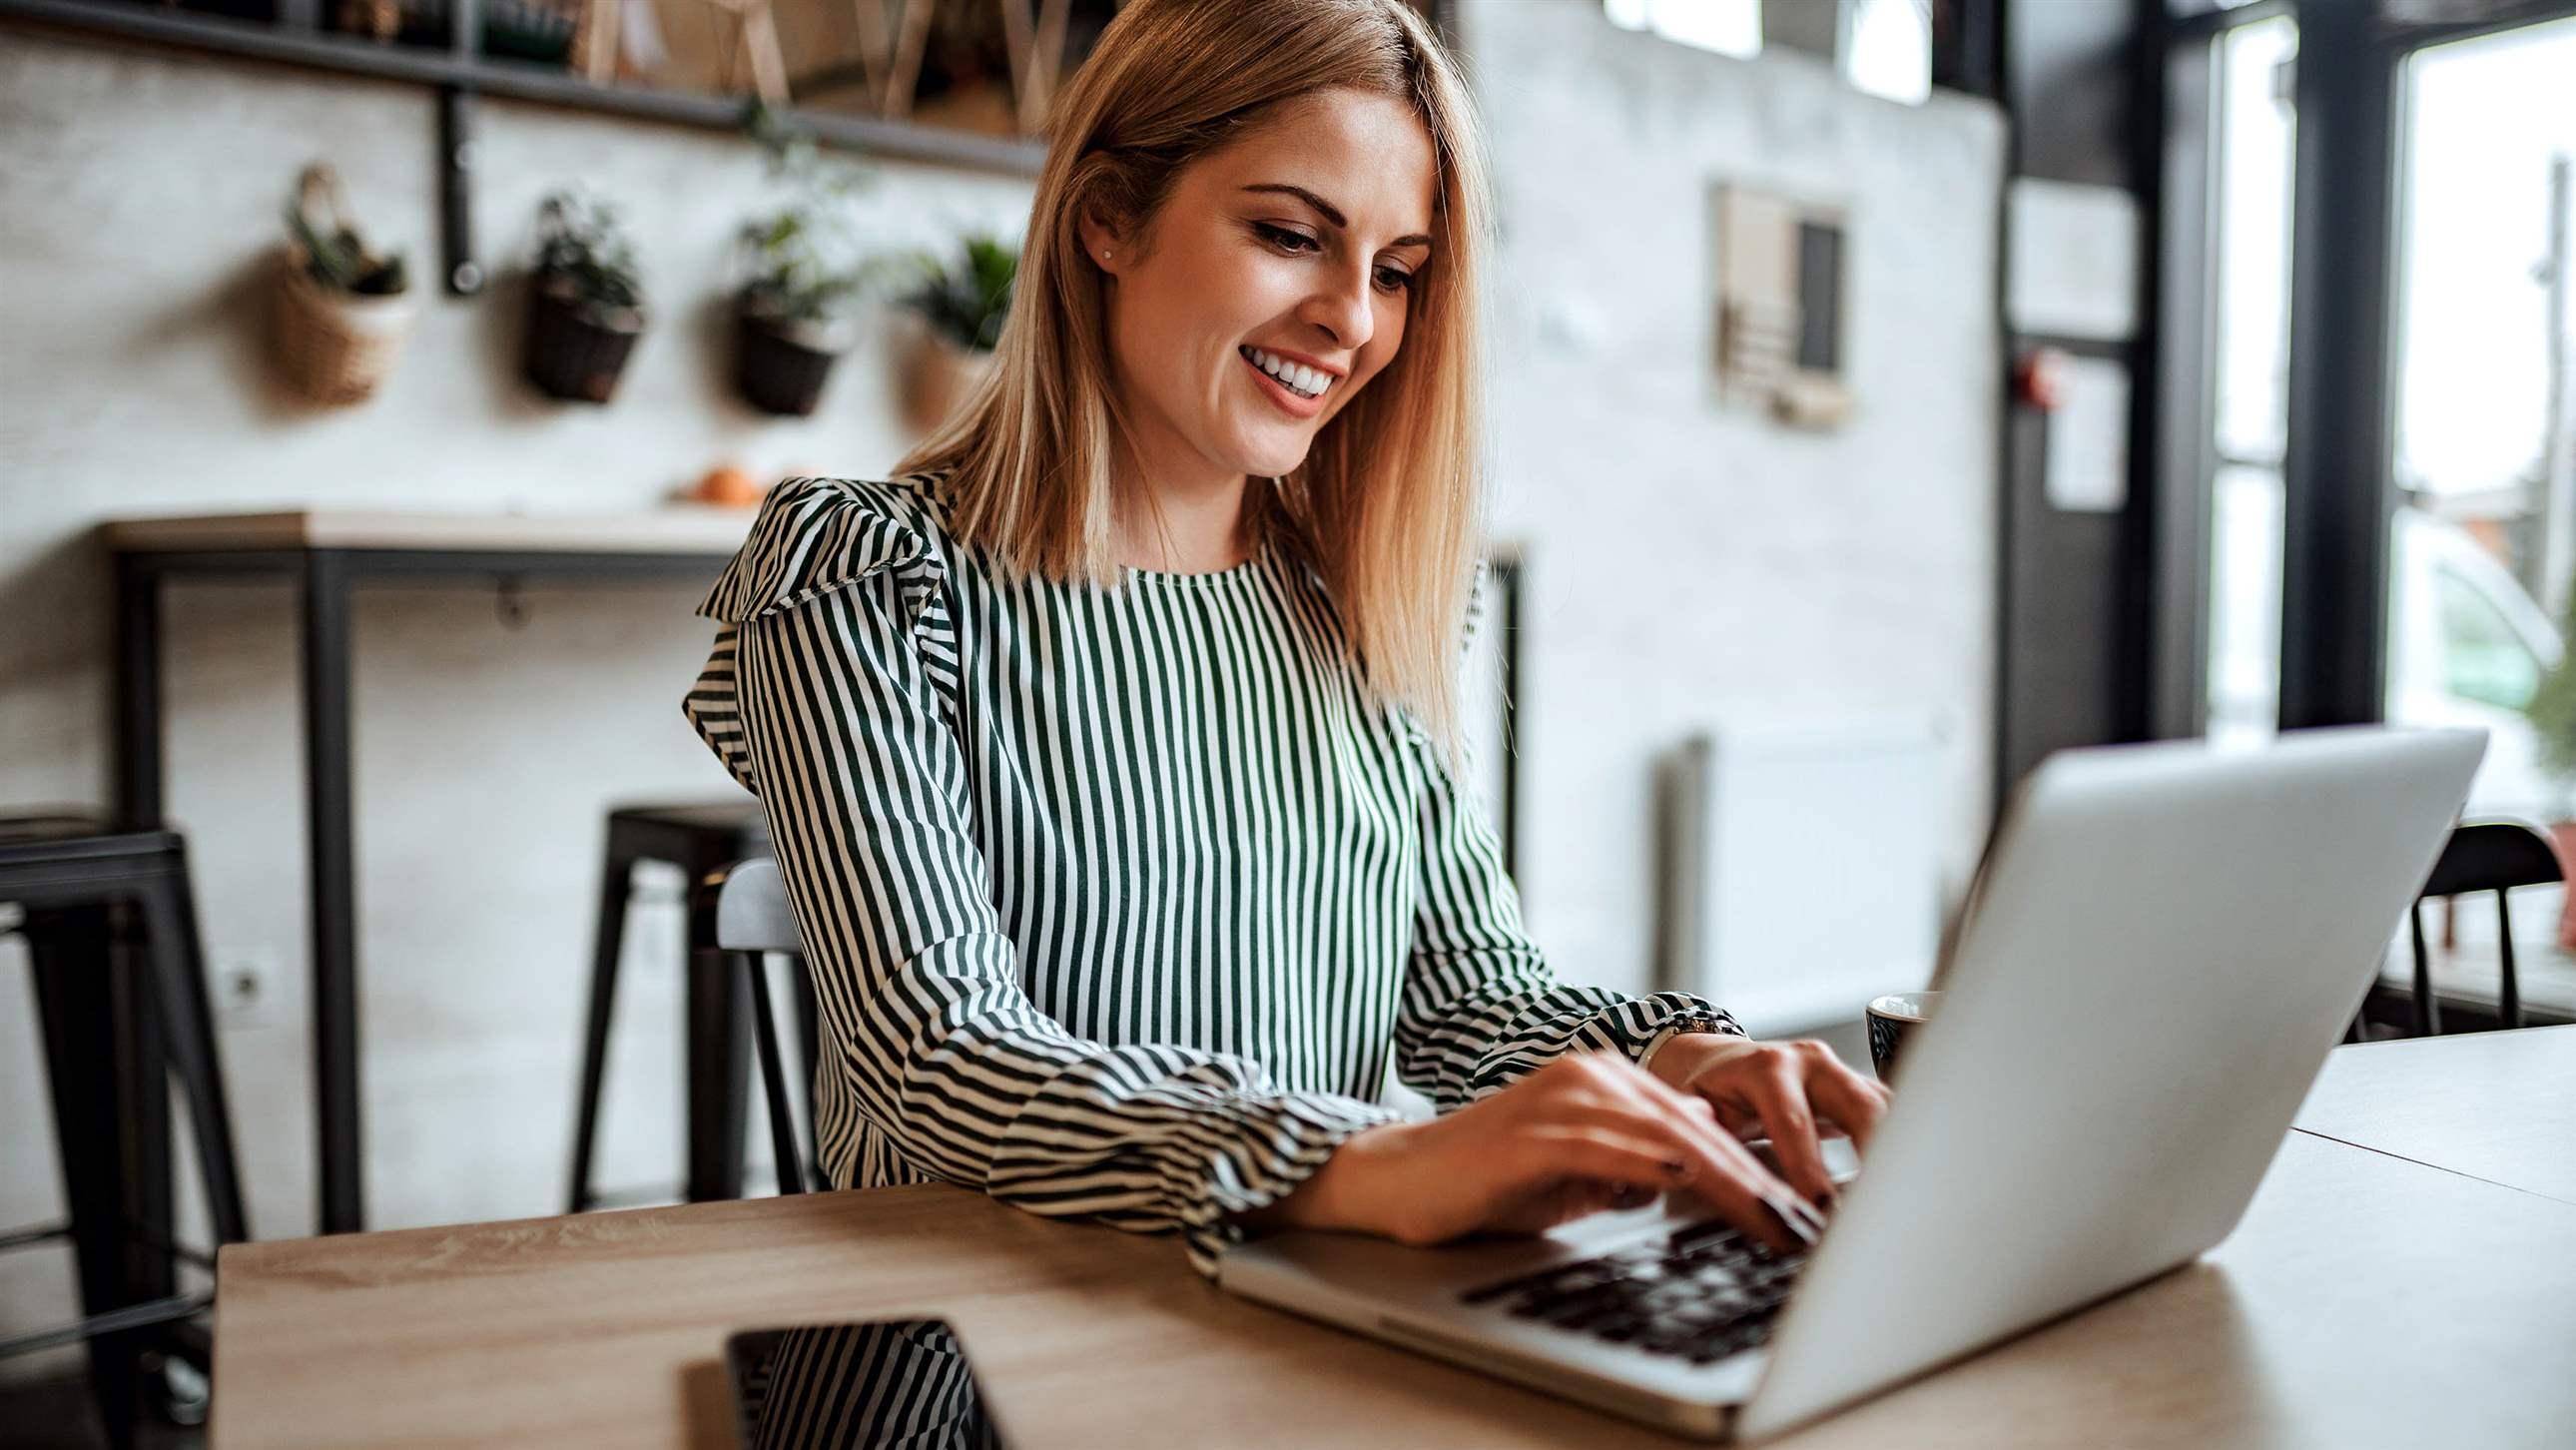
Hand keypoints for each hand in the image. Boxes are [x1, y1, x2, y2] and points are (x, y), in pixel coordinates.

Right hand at [1230, 1050, 1826, 1253]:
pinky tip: (1690, 1179)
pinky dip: (1653, 1164)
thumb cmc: (1487, 1182)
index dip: (1755, 1169)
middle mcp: (1590, 1077)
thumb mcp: (1579, 1176)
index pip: (1700, 1125)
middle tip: (1802, 1222)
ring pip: (1664, 1135)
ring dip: (1725, 1180)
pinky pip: (1608, 1146)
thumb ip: (1630, 1168)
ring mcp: (1560, 1099)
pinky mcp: (1533, 1131)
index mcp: (1606, 1082)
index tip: (1797, 1213)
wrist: (1403, 1180)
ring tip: (1769, 1215)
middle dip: (1757, 1179)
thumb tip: (1684, 1178)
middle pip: (1695, 1128)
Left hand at [1643, 1033, 1891, 1212]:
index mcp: (1766, 1068)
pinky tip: (1905, 1185)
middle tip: (1882, 1206)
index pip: (1794, 1122)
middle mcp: (1811, 1063)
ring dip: (1897, 1153)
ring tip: (1901, 1203)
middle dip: (1876, 1155)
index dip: (1810, 1168)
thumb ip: (1697, 1125)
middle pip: (1860, 1106)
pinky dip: (1900, 1147)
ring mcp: (1840, 1073)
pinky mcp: (1857, 1088)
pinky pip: (1890, 1114)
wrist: (1717, 1060)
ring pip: (1885, 1108)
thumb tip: (1704, 1149)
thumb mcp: (1689, 1104)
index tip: (1823, 1207)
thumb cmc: (1704, 1089)